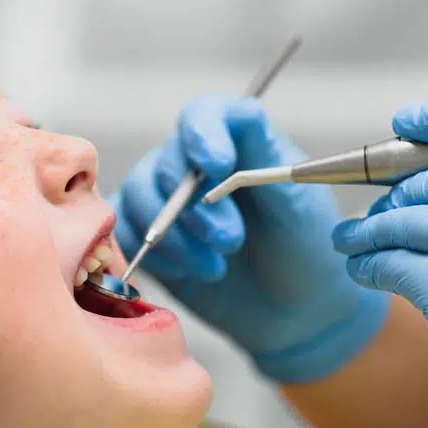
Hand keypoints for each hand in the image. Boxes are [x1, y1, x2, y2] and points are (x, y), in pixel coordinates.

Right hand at [113, 94, 387, 382]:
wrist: (294, 311)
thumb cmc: (305, 252)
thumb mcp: (299, 204)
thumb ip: (267, 160)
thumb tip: (244, 116)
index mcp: (236, 143)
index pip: (204, 115)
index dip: (203, 135)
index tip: (217, 167)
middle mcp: (195, 165)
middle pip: (169, 163)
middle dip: (196, 209)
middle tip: (231, 242)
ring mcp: (166, 200)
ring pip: (141, 196)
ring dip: (174, 237)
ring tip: (214, 268)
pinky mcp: (147, 237)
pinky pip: (122, 231)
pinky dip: (151, 254)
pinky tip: (186, 271)